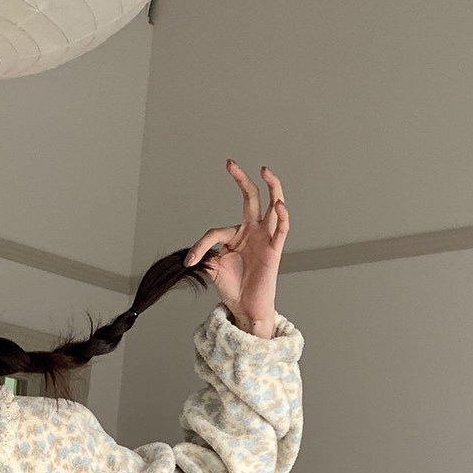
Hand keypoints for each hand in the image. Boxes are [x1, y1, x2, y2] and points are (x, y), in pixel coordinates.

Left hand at [183, 161, 289, 337]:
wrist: (245, 308)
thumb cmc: (232, 288)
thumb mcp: (213, 268)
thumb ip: (204, 256)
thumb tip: (190, 255)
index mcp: (237, 235)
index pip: (216, 231)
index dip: (201, 246)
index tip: (190, 261)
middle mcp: (252, 232)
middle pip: (251, 198)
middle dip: (242, 180)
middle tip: (230, 163)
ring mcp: (265, 239)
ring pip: (273, 207)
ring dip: (272, 188)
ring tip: (266, 171)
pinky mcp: (274, 250)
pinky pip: (281, 230)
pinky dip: (282, 216)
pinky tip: (279, 204)